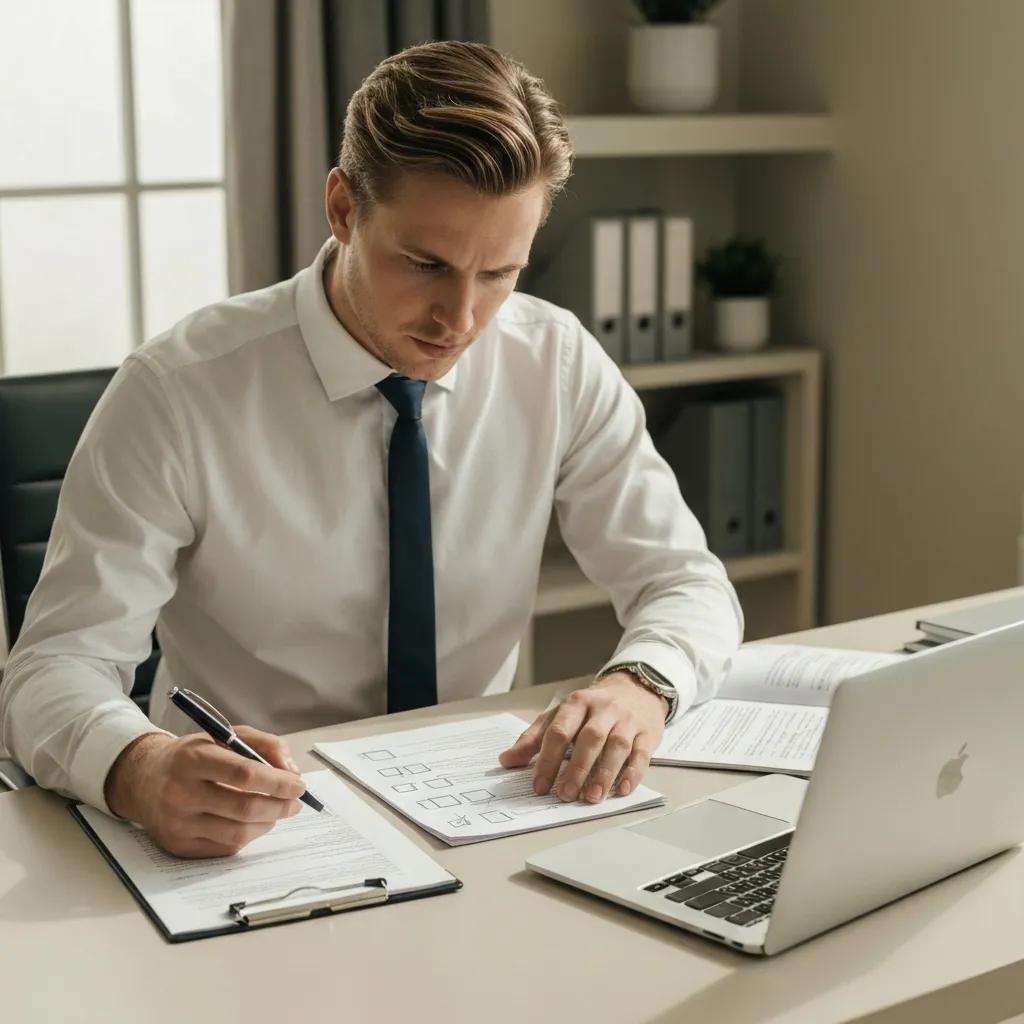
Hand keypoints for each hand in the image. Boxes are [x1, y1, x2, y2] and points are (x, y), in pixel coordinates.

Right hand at [104, 726, 307, 857]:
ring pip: (237, 833)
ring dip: (268, 823)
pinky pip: (225, 847)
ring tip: (277, 811)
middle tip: (296, 802)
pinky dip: (248, 835)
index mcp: (193, 759)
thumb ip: (265, 745)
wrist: (143, 778)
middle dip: (280, 806)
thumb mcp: (225, 735)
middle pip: (244, 808)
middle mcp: (180, 792)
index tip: (299, 784)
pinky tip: (254, 822)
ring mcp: (177, 823)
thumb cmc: (193, 755)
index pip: (245, 774)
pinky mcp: (177, 845)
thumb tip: (291, 772)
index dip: (278, 782)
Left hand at [498, 672, 666, 802]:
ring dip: (604, 773)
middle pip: (589, 738)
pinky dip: (633, 773)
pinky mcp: (647, 733)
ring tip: (591, 798)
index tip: (539, 786)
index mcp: (577, 703)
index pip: (559, 731)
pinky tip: (622, 790)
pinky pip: (642, 753)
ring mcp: (627, 720)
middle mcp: (603, 709)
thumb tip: (505, 761)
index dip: (548, 760)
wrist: (634, 689)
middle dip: (576, 768)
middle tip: (565, 795)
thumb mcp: (560, 715)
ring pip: (616, 745)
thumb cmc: (591, 709)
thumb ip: (533, 738)